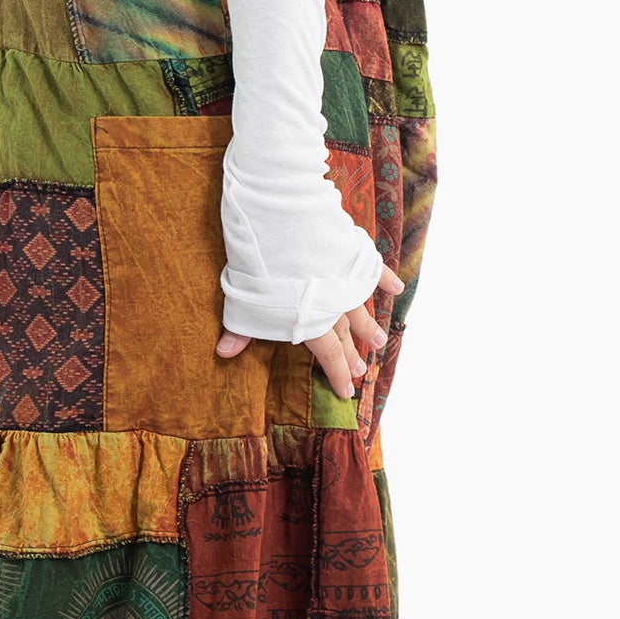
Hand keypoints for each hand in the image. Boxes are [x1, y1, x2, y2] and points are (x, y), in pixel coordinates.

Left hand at [216, 263, 404, 400]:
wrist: (287, 225)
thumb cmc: (264, 268)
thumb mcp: (246, 302)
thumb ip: (241, 329)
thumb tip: (222, 354)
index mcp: (312, 321)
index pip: (329, 355)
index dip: (337, 374)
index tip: (347, 392)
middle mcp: (334, 305)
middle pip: (346, 334)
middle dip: (353, 353)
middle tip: (363, 369)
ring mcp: (347, 280)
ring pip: (362, 308)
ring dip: (370, 325)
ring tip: (380, 341)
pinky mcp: (352, 254)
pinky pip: (374, 270)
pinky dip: (386, 279)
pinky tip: (397, 289)